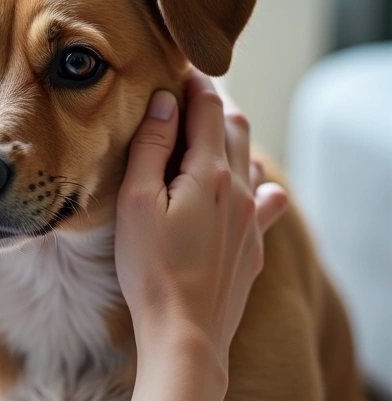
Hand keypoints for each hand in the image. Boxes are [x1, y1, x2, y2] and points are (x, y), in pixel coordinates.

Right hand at [116, 71, 287, 400]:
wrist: (185, 332)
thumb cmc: (150, 269)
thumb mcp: (137, 202)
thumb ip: (152, 148)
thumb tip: (165, 102)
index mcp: (209, 174)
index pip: (207, 110)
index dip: (193, 84)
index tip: (178, 68)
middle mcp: (239, 190)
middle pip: (235, 129)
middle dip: (215, 105)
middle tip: (193, 92)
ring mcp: (250, 220)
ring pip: (251, 162)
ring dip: (233, 140)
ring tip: (213, 132)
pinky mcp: (252, 247)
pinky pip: (264, 203)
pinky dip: (257, 184)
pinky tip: (258, 190)